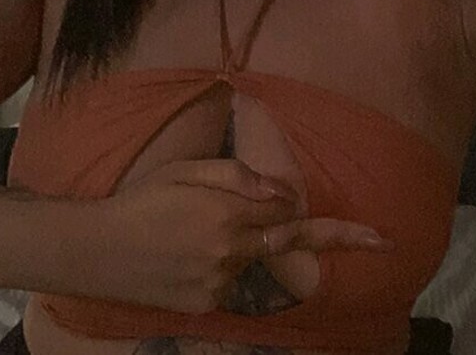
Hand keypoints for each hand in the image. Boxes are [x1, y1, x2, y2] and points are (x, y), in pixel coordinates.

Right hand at [81, 159, 392, 313]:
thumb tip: (282, 192)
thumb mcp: (183, 171)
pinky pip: (231, 282)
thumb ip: (237, 178)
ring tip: (191, 234)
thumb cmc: (139, 200)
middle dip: (335, 240)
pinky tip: (185, 256)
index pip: (290, 214)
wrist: (94, 251)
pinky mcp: (206, 304)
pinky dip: (222, 267)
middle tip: (382, 240)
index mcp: (226, 214)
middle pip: (288, 242)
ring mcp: (218, 283)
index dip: (326, 219)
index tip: (377, 234)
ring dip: (243, 247)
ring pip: (252, 261)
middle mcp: (230, 252)